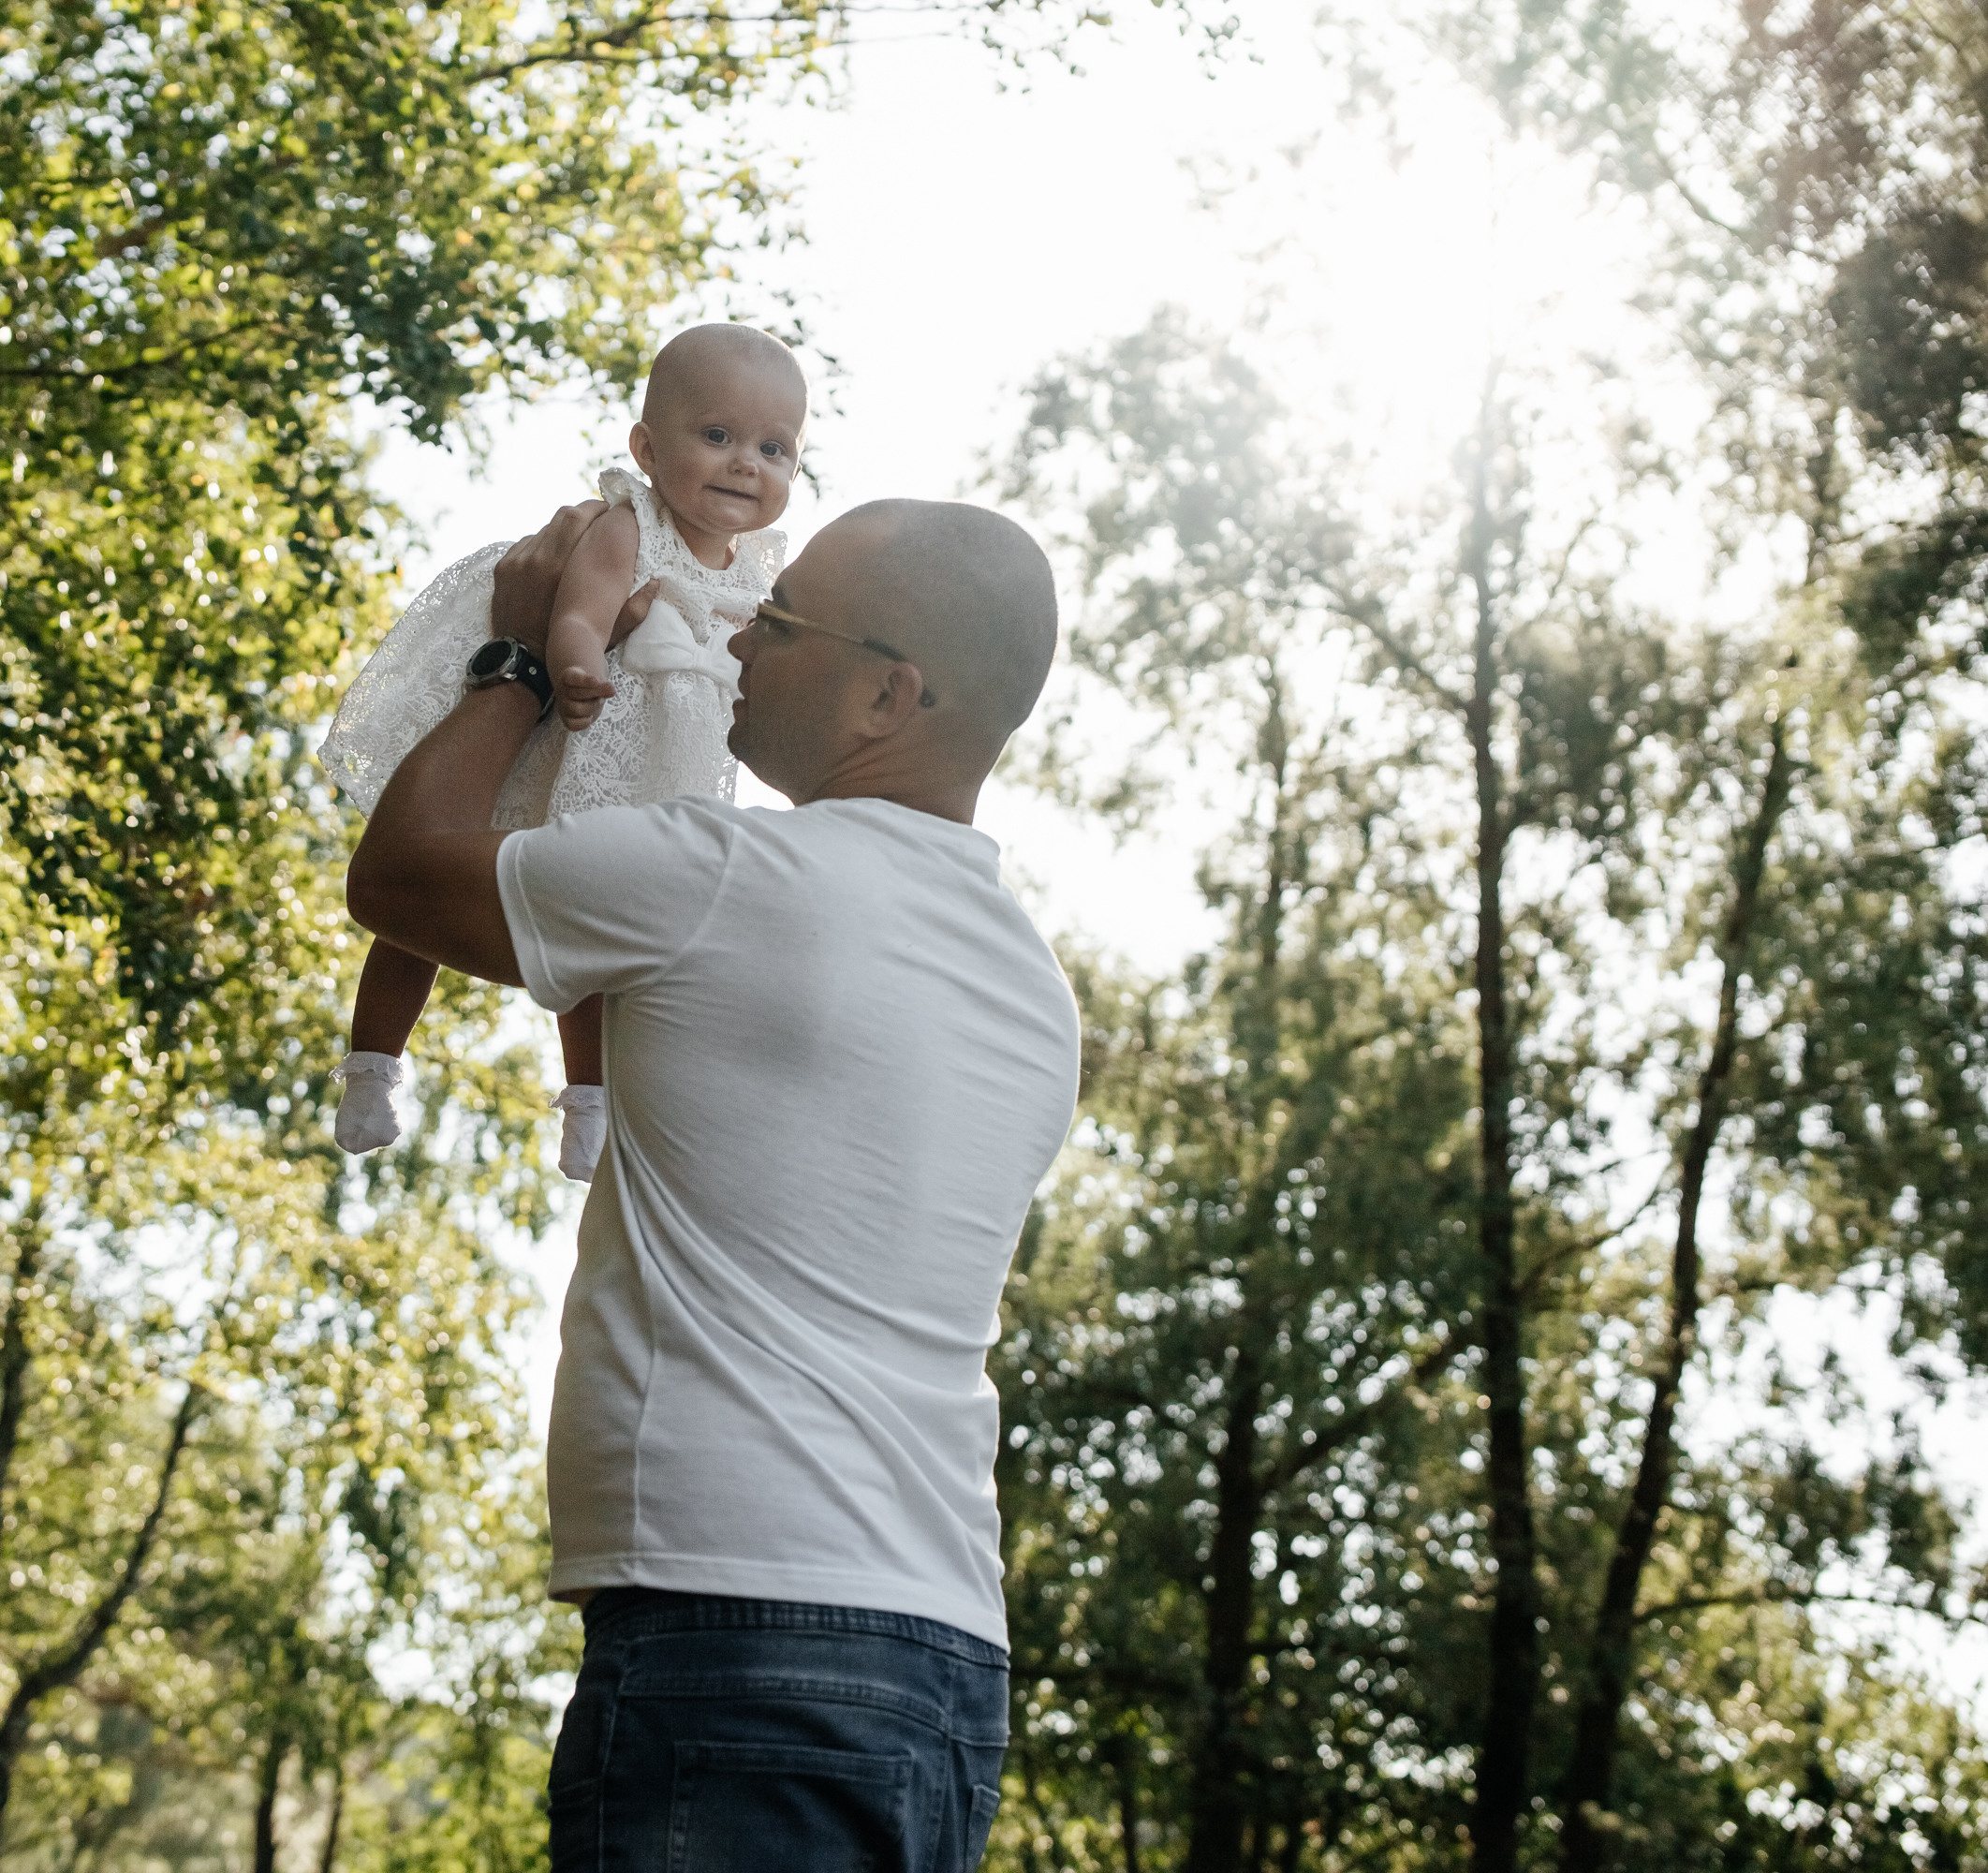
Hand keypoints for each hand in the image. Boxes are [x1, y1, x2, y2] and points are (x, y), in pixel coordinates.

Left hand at [492, 505, 661, 656]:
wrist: (521, 661)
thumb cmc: (566, 647)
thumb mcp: (605, 632)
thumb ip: (633, 609)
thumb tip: (656, 583)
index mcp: (561, 568)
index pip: (579, 517)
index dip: (596, 508)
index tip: (610, 510)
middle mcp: (537, 558)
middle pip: (562, 515)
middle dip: (583, 512)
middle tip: (598, 517)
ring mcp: (517, 561)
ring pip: (543, 529)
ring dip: (562, 530)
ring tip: (575, 541)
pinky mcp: (504, 567)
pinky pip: (526, 544)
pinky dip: (540, 545)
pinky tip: (551, 557)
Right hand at [555, 664, 615, 732]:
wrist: (581, 696)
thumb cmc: (589, 686)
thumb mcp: (596, 682)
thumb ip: (603, 686)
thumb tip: (612, 690)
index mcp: (567, 676)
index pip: (573, 678)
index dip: (584, 680)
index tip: (596, 680)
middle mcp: (562, 691)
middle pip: (577, 694)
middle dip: (595, 693)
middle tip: (610, 690)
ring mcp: (563, 706)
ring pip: (577, 710)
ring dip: (593, 707)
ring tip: (598, 702)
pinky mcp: (566, 719)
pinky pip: (573, 725)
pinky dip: (584, 722)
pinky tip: (590, 716)